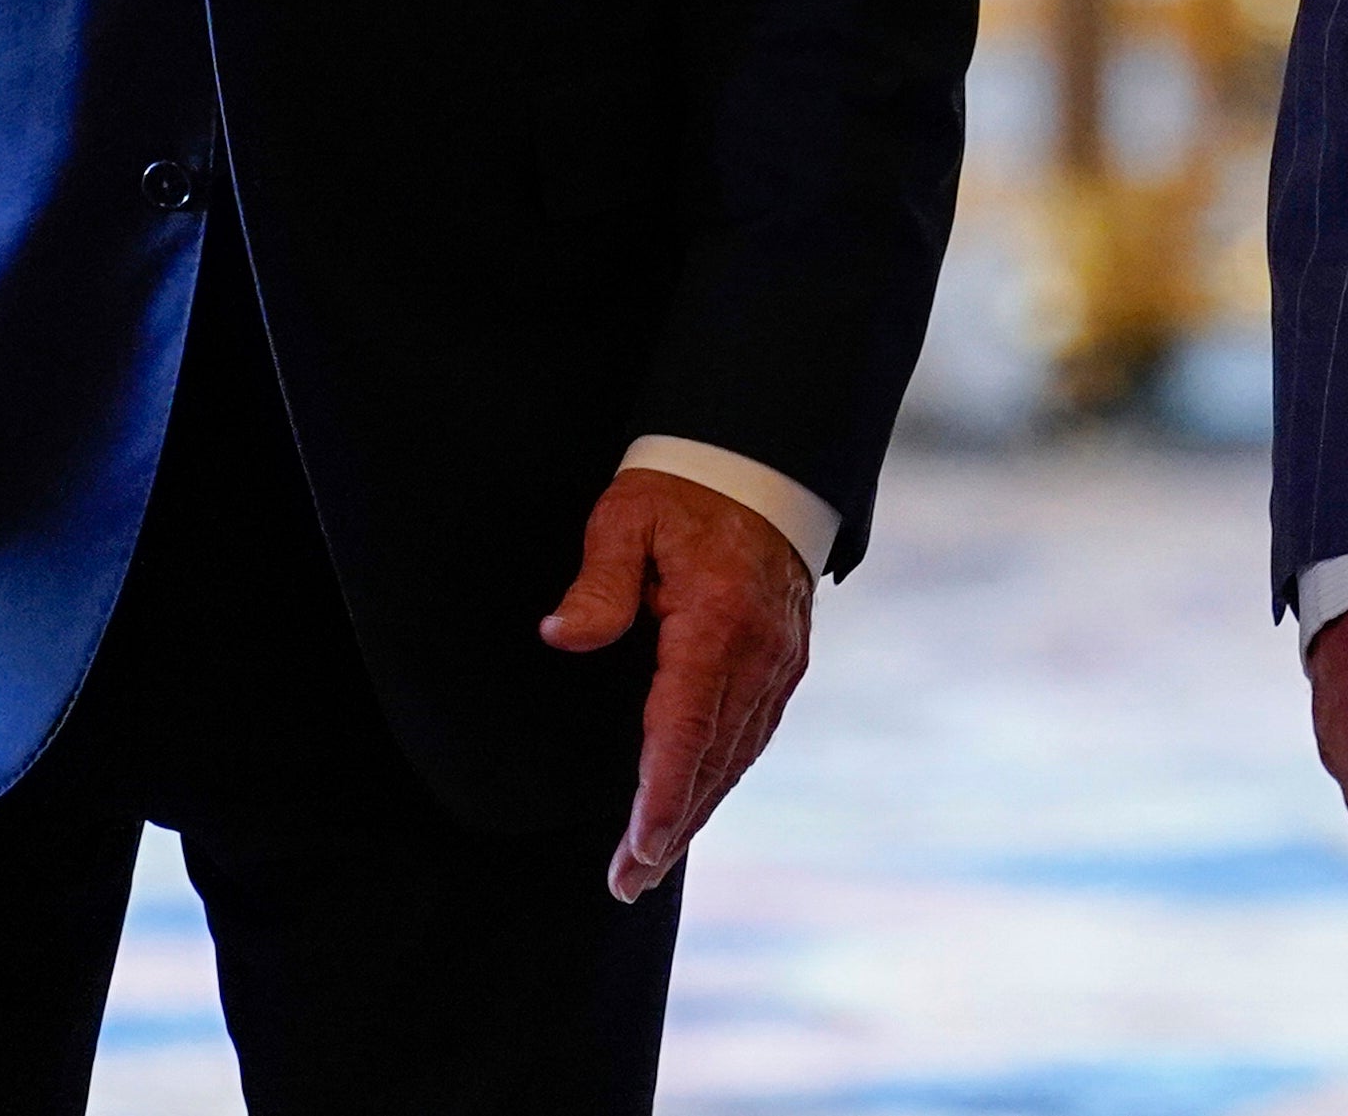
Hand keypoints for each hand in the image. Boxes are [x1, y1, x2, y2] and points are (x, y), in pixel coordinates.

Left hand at [540, 467, 813, 902]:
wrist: (761, 461)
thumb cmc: (682, 489)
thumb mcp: (626, 517)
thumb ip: (598, 581)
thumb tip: (561, 636)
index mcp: (717, 621)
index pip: (685, 728)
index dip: (661, 796)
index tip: (637, 849)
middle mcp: (759, 653)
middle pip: (712, 761)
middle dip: (669, 829)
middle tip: (626, 885)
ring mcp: (779, 662)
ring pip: (735, 757)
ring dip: (694, 813)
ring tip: (650, 865)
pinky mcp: (786, 662)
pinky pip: (751, 736)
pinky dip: (720, 778)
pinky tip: (693, 806)